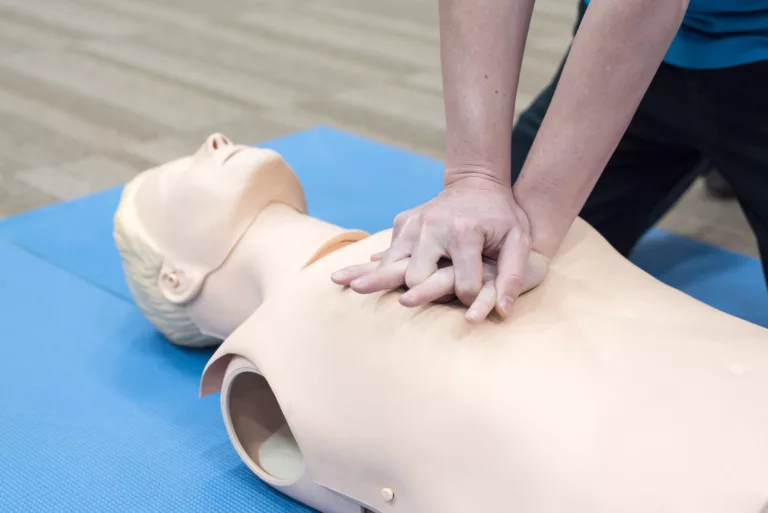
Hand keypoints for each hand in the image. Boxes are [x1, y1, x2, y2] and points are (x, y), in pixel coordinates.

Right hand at [332, 174, 548, 320]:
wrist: (476, 183)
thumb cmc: (502, 216)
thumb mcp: (518, 241)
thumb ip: (513, 276)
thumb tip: (504, 312)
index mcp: (463, 233)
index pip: (462, 286)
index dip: (472, 301)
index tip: (476, 301)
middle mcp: (432, 227)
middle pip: (416, 280)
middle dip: (426, 295)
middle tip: (433, 298)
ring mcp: (412, 223)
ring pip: (391, 268)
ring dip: (395, 282)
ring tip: (380, 293)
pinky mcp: (401, 222)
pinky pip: (390, 254)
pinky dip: (393, 267)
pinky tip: (388, 273)